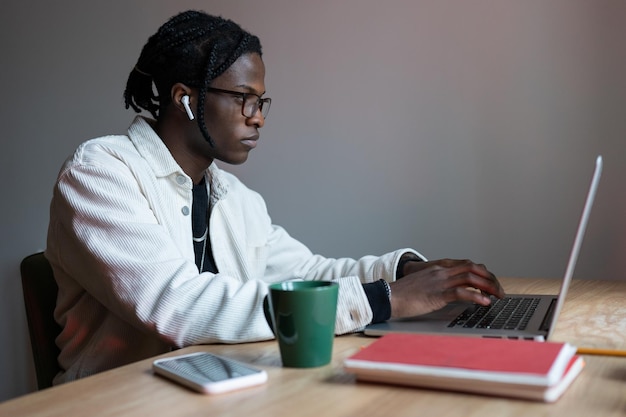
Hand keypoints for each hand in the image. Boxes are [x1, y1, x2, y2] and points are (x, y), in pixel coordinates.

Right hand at [389, 259, 504, 317]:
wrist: (388, 297)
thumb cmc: (404, 294)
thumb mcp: (424, 284)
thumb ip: (438, 284)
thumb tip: (454, 293)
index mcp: (438, 268)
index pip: (467, 264)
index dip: (483, 272)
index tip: (491, 282)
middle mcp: (441, 271)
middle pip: (473, 268)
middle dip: (490, 279)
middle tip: (500, 291)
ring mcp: (439, 281)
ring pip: (471, 278)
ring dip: (488, 287)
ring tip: (498, 297)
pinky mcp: (437, 294)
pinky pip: (462, 292)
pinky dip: (477, 297)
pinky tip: (485, 303)